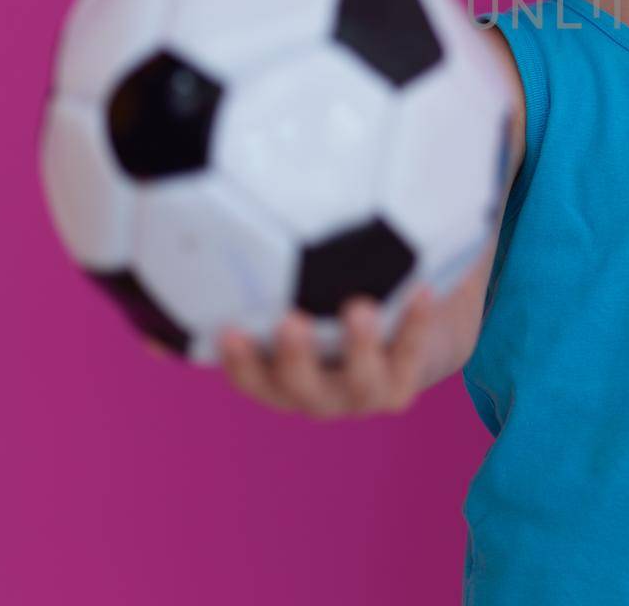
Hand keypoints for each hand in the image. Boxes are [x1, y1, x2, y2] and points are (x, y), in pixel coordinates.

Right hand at [214, 288, 461, 418]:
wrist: (406, 343)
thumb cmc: (333, 304)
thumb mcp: (297, 292)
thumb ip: (258, 273)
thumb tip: (206, 233)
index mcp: (280, 376)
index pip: (250, 375)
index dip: (238, 360)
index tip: (228, 330)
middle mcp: (316, 394)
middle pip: (297, 387)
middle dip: (291, 358)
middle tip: (289, 321)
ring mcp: (362, 394)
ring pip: (359, 381)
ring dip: (357, 347)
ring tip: (359, 308)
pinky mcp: (403, 384)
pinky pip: (412, 352)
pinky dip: (417, 323)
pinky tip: (422, 290)